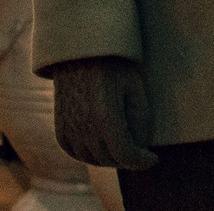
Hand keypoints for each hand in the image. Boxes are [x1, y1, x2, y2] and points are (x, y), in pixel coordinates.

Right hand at [49, 55, 157, 170]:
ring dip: (110, 159)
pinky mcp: (59, 127)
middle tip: (140, 152)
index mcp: (105, 117)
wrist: (81, 51)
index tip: (153, 159)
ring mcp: (69, 128)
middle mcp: (84, 127)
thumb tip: (142, 146)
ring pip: (92, 159)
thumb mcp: (135, 88)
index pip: (125, 155)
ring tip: (123, 148)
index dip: (142, 161)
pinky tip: (101, 146)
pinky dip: (90, 154)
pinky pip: (75, 152)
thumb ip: (140, 121)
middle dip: (129, 159)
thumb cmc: (113, 65)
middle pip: (110, 159)